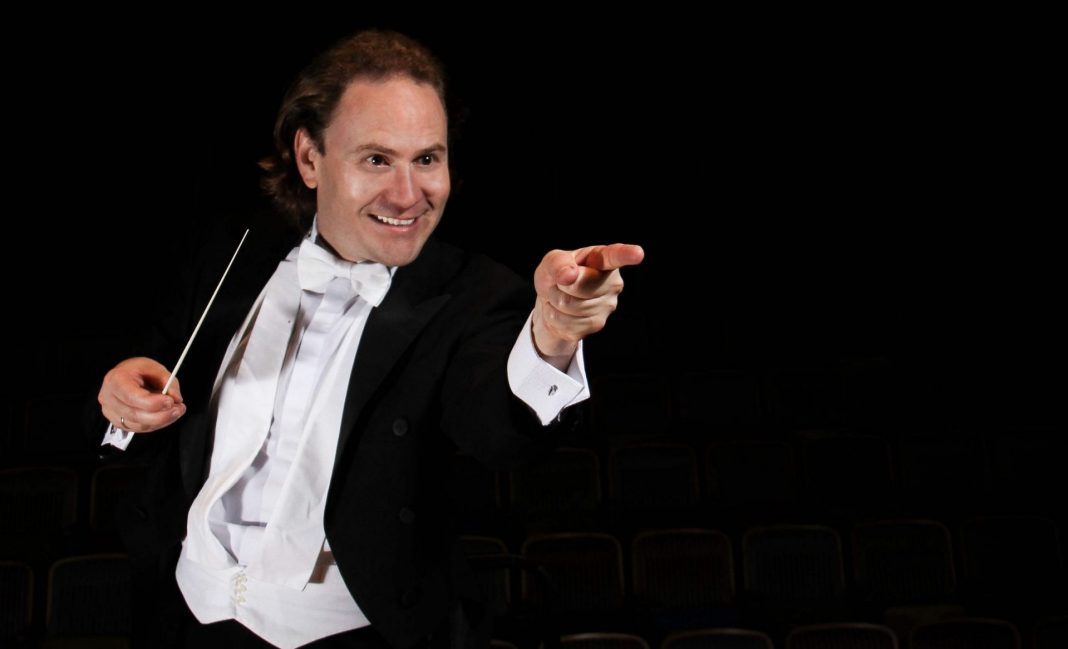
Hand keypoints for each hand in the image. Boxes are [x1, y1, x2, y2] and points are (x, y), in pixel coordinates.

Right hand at [98, 357, 186, 432]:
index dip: (152, 403)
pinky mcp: (118, 422)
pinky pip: (140, 428)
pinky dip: (156, 424)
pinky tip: (165, 415)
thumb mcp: (155, 367)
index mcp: (115, 380)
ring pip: (139, 425)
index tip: (170, 401)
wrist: (126, 376)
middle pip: (135, 414)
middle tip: (179, 409)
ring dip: (161, 421)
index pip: (131, 397)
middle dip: (161, 415)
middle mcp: (109, 398)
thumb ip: (168, 381)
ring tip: (176, 411)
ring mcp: (111, 413)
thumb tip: (176, 399)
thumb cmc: (138, 370)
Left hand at [532, 243, 643, 367]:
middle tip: (560, 283)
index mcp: (602, 259)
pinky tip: (563, 312)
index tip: (638, 253)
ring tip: (561, 297)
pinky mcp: (598, 324)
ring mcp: (608, 305)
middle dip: (560, 286)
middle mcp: (612, 282)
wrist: (552, 303)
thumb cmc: (556, 276)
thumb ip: (557, 263)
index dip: (626, 254)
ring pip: (570, 305)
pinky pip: (567, 322)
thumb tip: (569, 276)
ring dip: (556, 302)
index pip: (615, 256)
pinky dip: (555, 317)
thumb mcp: (551, 262)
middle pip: (580, 285)